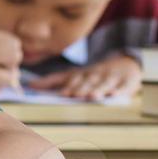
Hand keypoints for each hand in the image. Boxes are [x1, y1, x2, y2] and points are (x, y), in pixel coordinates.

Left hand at [26, 55, 140, 100]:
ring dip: (99, 89)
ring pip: (105, 84)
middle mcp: (97, 74)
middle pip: (89, 82)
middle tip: (76, 95)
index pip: (75, 79)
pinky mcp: (128, 81)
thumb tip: (30, 86)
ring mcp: (113, 77)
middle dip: (82, 88)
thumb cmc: (93, 74)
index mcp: (83, 73)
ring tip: (93, 96)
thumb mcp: (73, 74)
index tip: (63, 94)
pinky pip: (124, 86)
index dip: (70, 86)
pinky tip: (116, 96)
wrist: (125, 62)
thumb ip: (51, 81)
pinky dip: (121, 91)